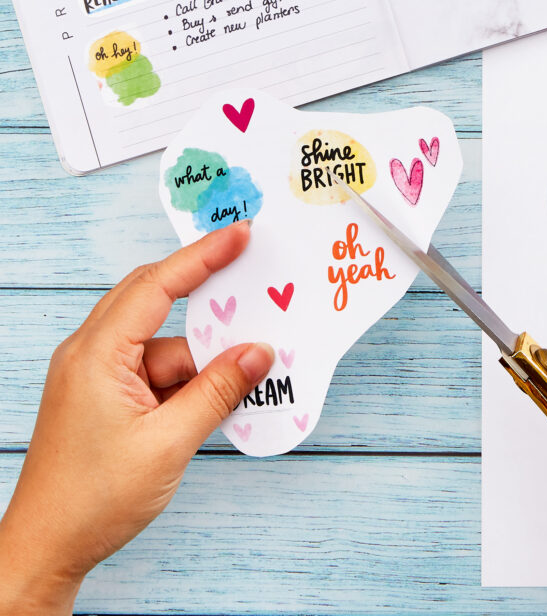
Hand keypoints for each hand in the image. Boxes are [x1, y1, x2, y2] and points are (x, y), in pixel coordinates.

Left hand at [0, 222, 274, 615]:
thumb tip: (259, 352)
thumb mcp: (169, 443)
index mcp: (97, 356)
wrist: (47, 550)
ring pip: (163, 343)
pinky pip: (157, 368)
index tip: (240, 236)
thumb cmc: (91, 501)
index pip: (156, 286)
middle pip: (156, 302)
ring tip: (245, 368)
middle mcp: (91, 355)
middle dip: (206, 294)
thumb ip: (218, 391)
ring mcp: (97, 376)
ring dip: (201, 356)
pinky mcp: (106, 396)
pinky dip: (188, 378)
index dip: (203, 257)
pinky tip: (216, 397)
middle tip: (251, 279)